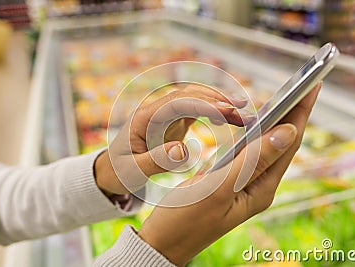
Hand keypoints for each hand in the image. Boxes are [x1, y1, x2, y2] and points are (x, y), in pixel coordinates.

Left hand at [95, 84, 252, 195]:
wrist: (111, 170)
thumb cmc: (119, 171)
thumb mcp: (133, 171)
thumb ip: (156, 161)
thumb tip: (184, 151)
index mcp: (145, 118)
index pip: (177, 103)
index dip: (203, 105)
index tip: (226, 113)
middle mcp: (156, 110)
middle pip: (190, 96)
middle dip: (217, 101)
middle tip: (243, 113)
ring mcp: (165, 114)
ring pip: (195, 99)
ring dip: (219, 103)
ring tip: (243, 113)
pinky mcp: (172, 121)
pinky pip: (196, 109)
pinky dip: (214, 110)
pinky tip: (229, 117)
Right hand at [138, 83, 320, 265]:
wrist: (162, 241)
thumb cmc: (185, 219)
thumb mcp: (219, 188)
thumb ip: (253, 160)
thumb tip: (287, 131)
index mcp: (260, 189)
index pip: (288, 144)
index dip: (301, 112)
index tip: (313, 85)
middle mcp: (257, 186)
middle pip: (281, 143)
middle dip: (294, 112)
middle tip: (304, 83)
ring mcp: (243, 183)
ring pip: (265, 146)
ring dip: (275, 121)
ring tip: (286, 97)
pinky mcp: (228, 180)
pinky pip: (248, 152)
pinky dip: (253, 132)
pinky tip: (255, 121)